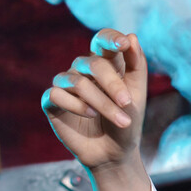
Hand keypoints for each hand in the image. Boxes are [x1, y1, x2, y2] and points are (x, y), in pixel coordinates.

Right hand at [41, 28, 146, 170]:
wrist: (114, 154)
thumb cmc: (126, 123)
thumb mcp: (137, 95)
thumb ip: (136, 66)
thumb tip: (131, 36)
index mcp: (104, 64)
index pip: (101, 40)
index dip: (110, 39)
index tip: (123, 44)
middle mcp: (82, 70)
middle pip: (93, 63)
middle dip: (113, 84)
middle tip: (127, 103)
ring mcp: (66, 84)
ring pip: (77, 82)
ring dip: (101, 102)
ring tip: (120, 120)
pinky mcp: (53, 101)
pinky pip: (58, 94)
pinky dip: (77, 106)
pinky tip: (90, 116)